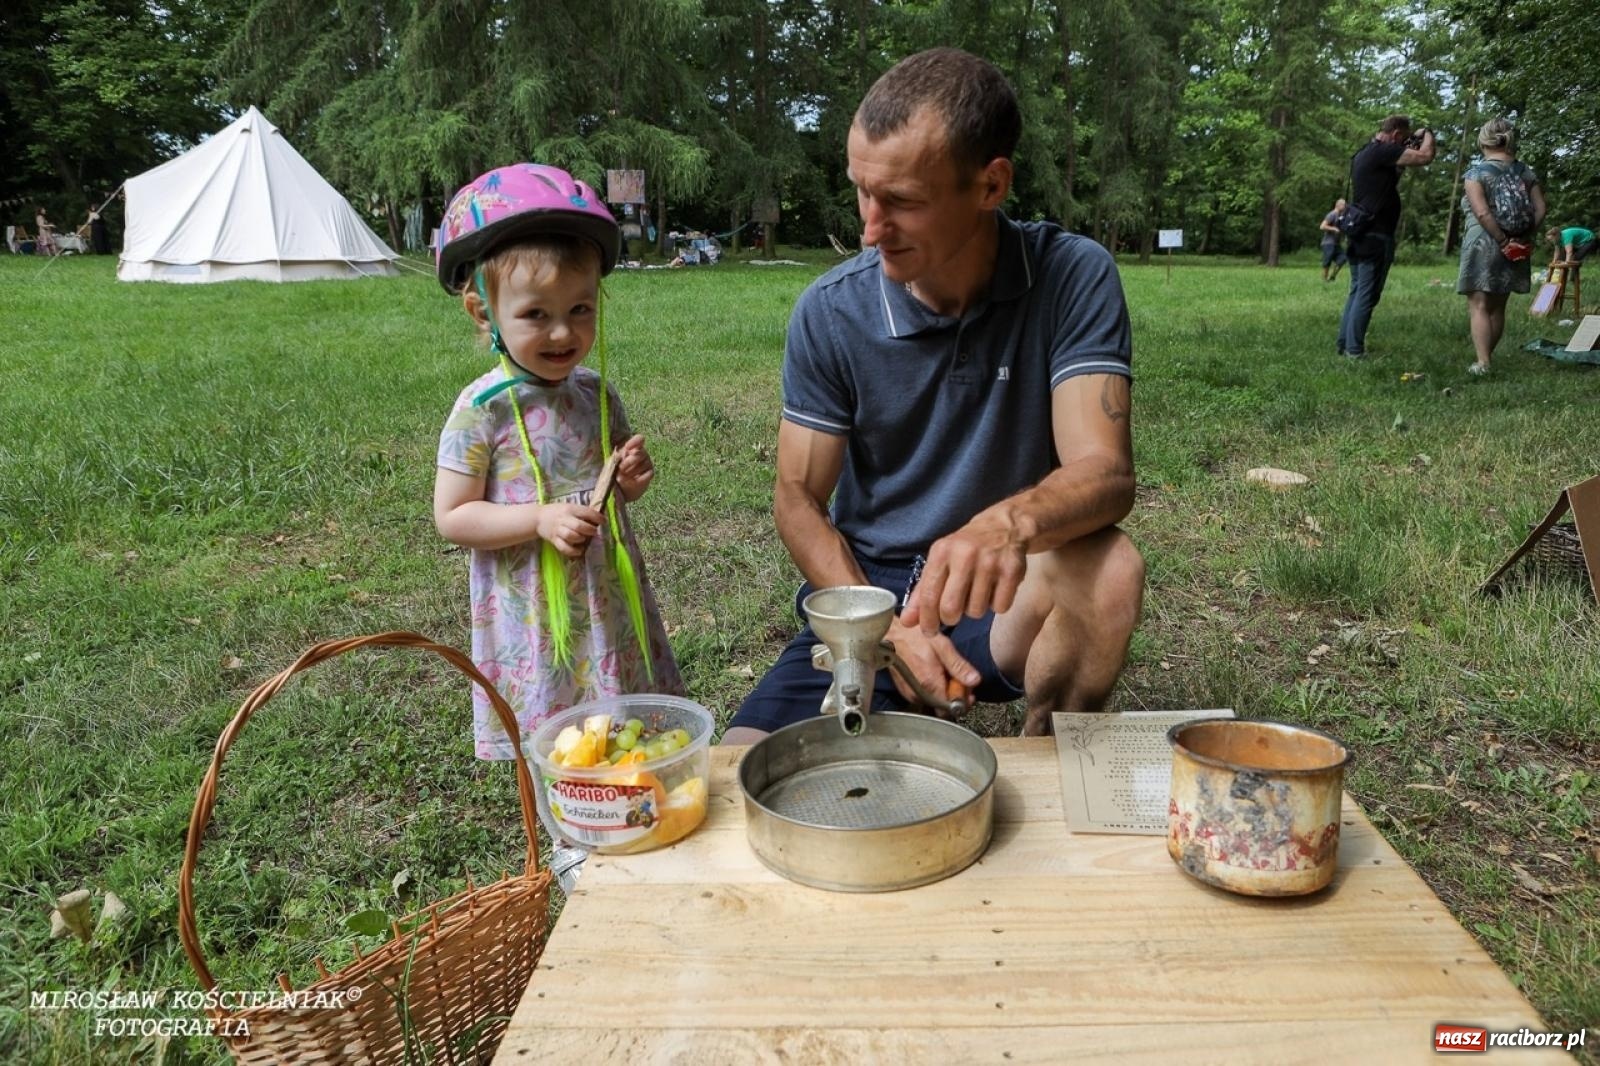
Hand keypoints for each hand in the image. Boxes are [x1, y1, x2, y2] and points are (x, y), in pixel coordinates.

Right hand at [536, 502, 602, 556]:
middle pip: (578, 526)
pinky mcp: (554, 540)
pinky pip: (564, 548)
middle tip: (594, 532)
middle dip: (589, 530)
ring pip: (570, 536)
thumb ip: (582, 513)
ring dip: (580, 539)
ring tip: (584, 539)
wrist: (538, 518)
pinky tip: (579, 550)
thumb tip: (599, 519)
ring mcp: (558, 530)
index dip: (596, 517)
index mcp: (569, 509)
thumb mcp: (569, 507)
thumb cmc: (558, 512)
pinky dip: (573, 551)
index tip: (603, 521)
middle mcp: (564, 519)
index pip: (585, 512)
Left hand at [614, 434, 654, 499]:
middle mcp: (643, 453)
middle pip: (639, 454)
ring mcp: (648, 463)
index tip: (627, 447)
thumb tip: (622, 459)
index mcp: (634, 447)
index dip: (634, 442)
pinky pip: (645, 475)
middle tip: (620, 468)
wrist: (622, 487)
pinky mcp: (651, 473)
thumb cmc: (617, 470)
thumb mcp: (614, 462)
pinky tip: (631, 481)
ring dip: (630, 473)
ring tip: (623, 477)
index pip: (639, 439)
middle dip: (627, 462)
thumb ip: (618, 458)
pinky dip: (636, 479)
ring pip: (641, 465)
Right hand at [884, 618, 979, 712]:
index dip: (962, 700)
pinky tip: (932, 674)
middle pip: (944, 706)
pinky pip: (925, 697)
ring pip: (935, 702)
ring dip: (943, 691)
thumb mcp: (943, 647)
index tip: (966, 688)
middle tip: (956, 678)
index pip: (952, 708)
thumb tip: (974, 680)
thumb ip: (959, 666)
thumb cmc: (915, 638)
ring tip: (942, 672)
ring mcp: (910, 694)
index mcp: (931, 684)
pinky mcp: (906, 692)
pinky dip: (932, 689)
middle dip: (954, 695)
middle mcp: (919, 693)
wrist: (892, 636)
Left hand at [899, 511, 1027, 635]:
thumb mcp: (940, 562)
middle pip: (951, 608)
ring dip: (974, 609)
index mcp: (942, 552)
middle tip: (954, 614)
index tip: (928, 631)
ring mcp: (990, 563)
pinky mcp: (1012, 571)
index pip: (928, 595)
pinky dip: (996, 605)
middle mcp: (965, 555)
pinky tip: (994, 589)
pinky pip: (999, 607)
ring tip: (977, 592)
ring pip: (976, 611)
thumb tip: (907, 622)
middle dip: (950, 618)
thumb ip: (922, 593)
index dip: (927, 619)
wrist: (1004, 526)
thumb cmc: (965, 549)